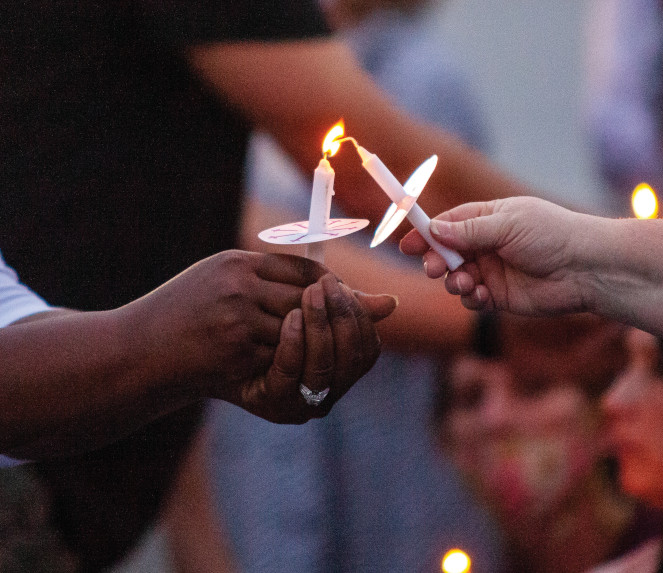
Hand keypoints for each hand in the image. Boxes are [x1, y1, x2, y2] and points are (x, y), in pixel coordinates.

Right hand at [127, 250, 325, 391]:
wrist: (138, 351)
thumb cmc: (184, 312)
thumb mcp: (219, 278)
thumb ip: (265, 277)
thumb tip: (324, 282)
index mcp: (237, 263)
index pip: (304, 268)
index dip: (330, 284)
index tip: (342, 296)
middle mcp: (239, 287)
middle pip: (308, 298)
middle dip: (330, 313)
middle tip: (346, 325)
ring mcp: (238, 321)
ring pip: (299, 330)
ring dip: (310, 340)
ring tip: (318, 345)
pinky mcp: (237, 353)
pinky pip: (282, 356)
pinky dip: (288, 360)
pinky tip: (286, 363)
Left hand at [215, 273, 396, 422]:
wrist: (174, 357)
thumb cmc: (235, 333)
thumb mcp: (285, 315)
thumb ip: (329, 309)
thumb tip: (391, 302)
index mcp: (333, 377)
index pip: (367, 349)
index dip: (358, 316)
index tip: (337, 286)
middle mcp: (323, 399)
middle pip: (352, 357)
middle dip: (342, 316)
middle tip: (326, 286)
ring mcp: (299, 406)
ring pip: (326, 364)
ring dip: (321, 325)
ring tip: (310, 294)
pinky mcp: (271, 404)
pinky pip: (293, 372)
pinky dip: (296, 344)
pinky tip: (289, 319)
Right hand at [400, 197, 589, 315]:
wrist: (586, 268)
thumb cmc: (552, 235)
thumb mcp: (507, 225)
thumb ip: (469, 231)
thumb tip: (433, 228)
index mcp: (489, 219)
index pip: (448, 224)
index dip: (426, 233)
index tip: (407, 244)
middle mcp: (487, 245)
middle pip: (446, 252)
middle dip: (436, 260)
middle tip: (435, 268)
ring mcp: (493, 271)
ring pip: (456, 278)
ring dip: (453, 281)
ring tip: (463, 282)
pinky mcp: (500, 297)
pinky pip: (472, 299)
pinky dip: (470, 299)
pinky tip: (480, 296)